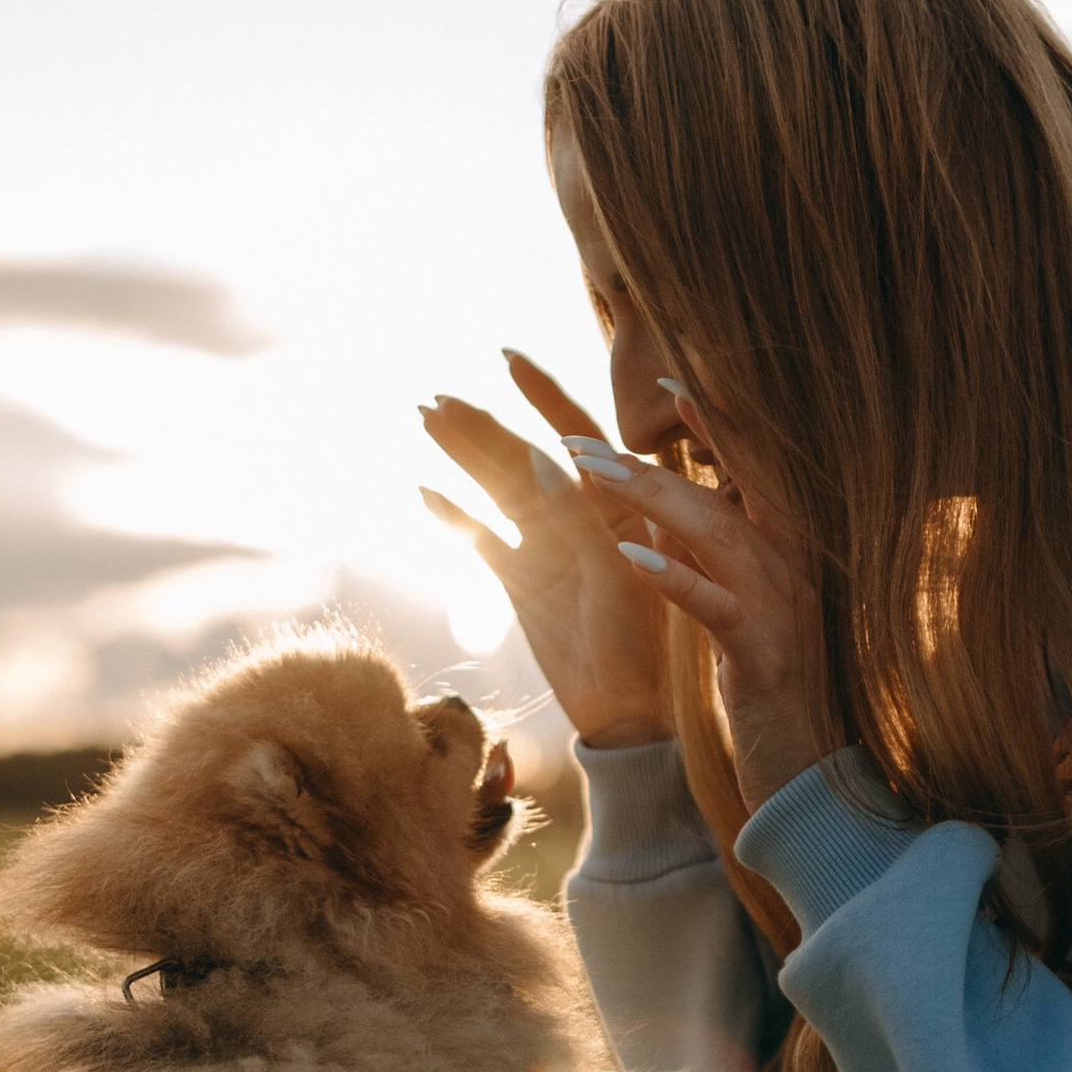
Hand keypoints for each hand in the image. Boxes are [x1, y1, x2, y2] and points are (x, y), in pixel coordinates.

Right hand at [420, 355, 672, 747]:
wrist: (633, 714)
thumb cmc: (647, 645)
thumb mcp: (622, 575)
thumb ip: (582, 517)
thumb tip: (542, 451)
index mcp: (618, 503)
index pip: (577, 433)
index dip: (543, 394)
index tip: (508, 356)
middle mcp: (581, 516)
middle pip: (523, 454)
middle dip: (482, 423)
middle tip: (436, 395)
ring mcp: (548, 547)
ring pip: (496, 488)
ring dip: (462, 455)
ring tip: (426, 419)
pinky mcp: (523, 582)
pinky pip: (481, 539)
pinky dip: (454, 516)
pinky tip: (425, 490)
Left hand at [556, 393, 830, 813]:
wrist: (809, 777)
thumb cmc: (769, 693)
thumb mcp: (738, 612)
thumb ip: (712, 560)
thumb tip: (671, 513)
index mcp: (786, 551)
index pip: (751, 468)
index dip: (714, 420)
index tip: (664, 378)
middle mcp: (792, 565)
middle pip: (729, 482)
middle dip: (654, 450)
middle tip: (579, 434)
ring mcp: (781, 606)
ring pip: (717, 529)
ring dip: (650, 493)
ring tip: (584, 468)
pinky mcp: (762, 654)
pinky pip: (715, 604)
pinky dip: (674, 576)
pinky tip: (630, 556)